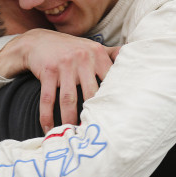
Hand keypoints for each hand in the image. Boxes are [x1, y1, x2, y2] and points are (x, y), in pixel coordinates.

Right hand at [0, 28, 119, 131]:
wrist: (39, 41)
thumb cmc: (70, 49)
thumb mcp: (92, 47)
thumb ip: (112, 54)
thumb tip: (136, 58)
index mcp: (97, 54)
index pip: (110, 80)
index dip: (111, 101)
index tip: (114, 120)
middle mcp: (83, 58)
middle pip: (90, 93)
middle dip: (92, 115)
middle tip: (94, 133)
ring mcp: (64, 65)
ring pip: (68, 99)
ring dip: (69, 120)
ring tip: (72, 135)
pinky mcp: (48, 71)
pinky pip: (48, 98)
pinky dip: (47, 116)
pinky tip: (49, 128)